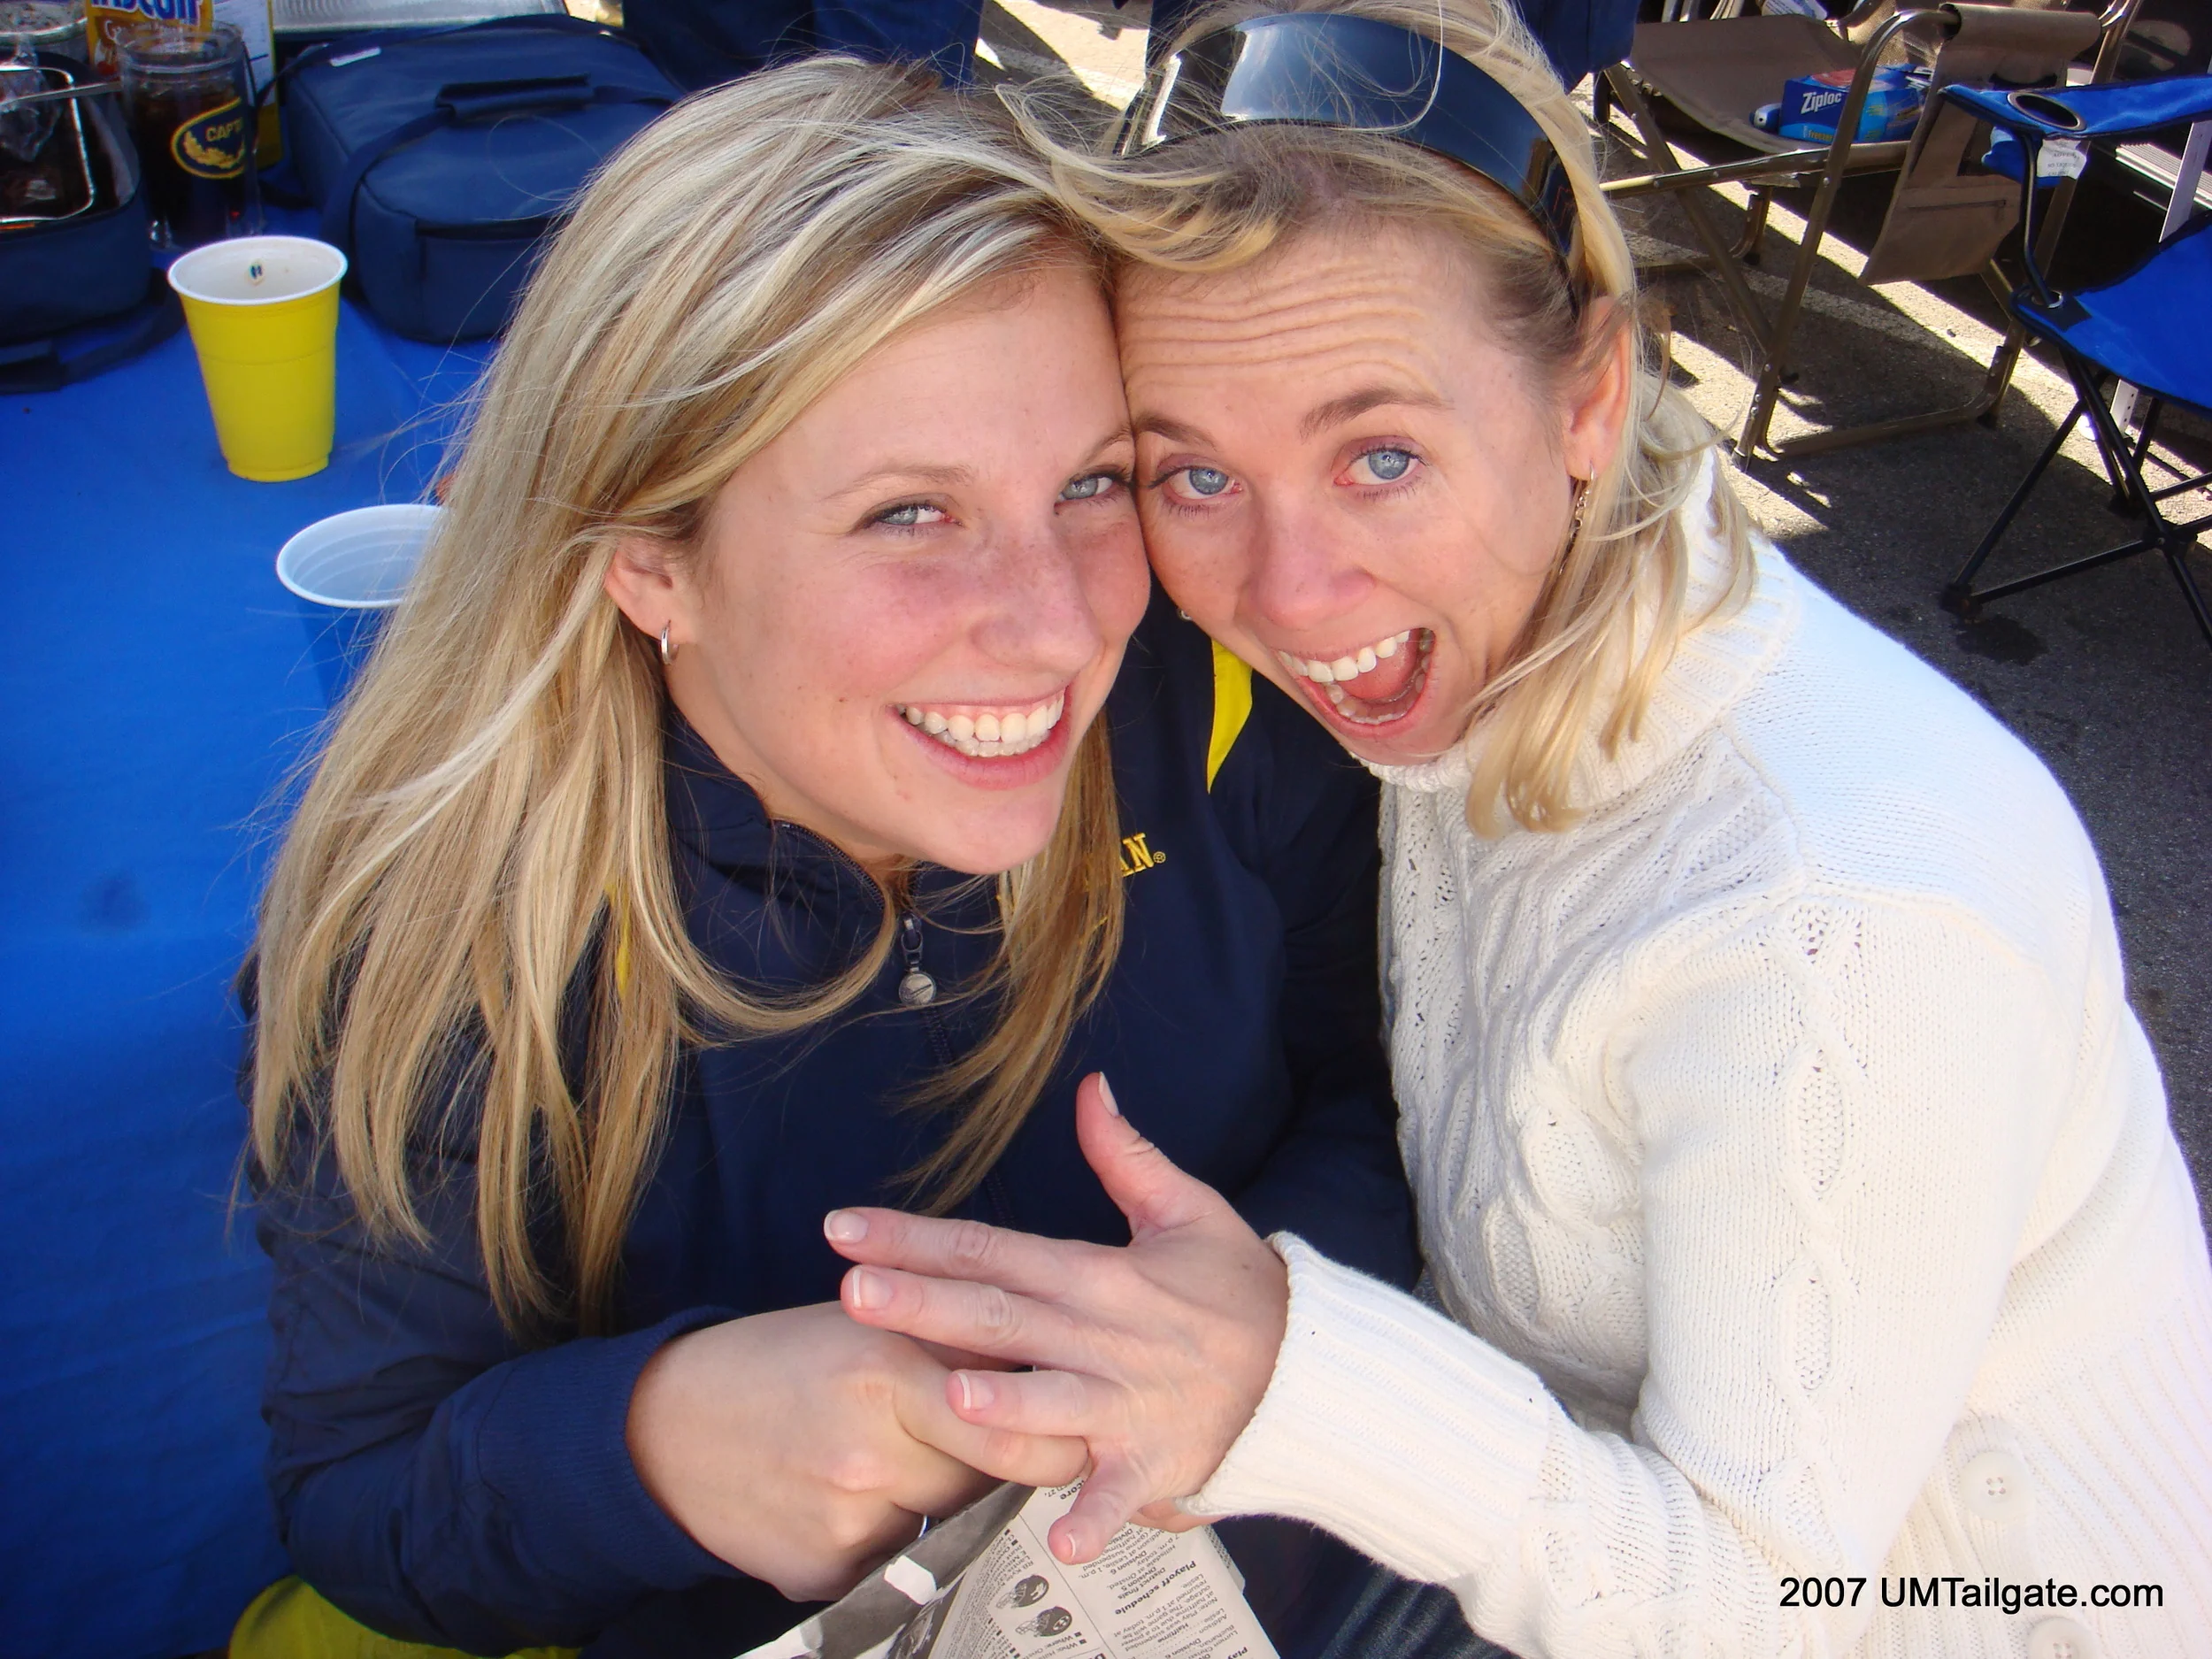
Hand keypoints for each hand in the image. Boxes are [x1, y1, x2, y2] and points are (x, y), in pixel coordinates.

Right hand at [625, 1301, 1086, 1599]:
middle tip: (1040, 1451)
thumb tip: (1043, 1362)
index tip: (1081, 1421)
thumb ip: (947, 1344)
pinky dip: (897, 1535)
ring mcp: (846, 1517)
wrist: (665, 1429)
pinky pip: (900, 1560)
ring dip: (953, 1497)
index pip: (1009, 1414)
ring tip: (917, 1462)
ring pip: (951, 1518)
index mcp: (885, 1368)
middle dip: (1017, 1464)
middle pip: (991, 1476)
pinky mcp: (825, 1571)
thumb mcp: (863, 1326)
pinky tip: (862, 1500)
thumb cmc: (778, 1362)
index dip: (1054, 1422)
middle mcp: (870, 1447)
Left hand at [824, 1074, 1287, 1564]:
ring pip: (1054, 1400)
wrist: (1310, 1369)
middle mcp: (1103, 1336)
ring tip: (951, 1395)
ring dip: (1006, 1403)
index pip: (992, 1247)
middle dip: (924, 1304)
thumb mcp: (1188, 1210)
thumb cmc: (1241, 1292)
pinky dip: (1093, 1515)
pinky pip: (1119, 1493)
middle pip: (1000, 1316)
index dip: (915, 1237)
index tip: (846, 1229)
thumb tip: (1090, 1087)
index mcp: (1100, 1273)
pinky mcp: (1154, 1462)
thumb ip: (1126, 1154)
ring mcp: (1127, 1402)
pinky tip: (1061, 1540)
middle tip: (853, 1293)